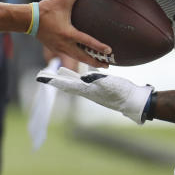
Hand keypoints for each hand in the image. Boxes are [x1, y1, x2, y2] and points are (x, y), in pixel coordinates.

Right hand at [36, 0, 112, 67]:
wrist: (28, 19)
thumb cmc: (45, 10)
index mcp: (68, 34)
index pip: (87, 42)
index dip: (99, 47)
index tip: (110, 52)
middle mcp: (64, 44)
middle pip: (83, 57)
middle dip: (95, 62)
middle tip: (107, 66)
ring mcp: (59, 48)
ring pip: (76, 58)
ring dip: (87, 61)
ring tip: (97, 63)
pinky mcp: (54, 48)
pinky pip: (69, 55)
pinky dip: (78, 57)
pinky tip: (81, 54)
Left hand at [36, 67, 153, 123]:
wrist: (133, 101)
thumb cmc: (122, 93)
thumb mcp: (109, 84)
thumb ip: (96, 80)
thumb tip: (84, 77)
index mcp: (86, 90)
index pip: (65, 84)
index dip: (53, 80)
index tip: (40, 77)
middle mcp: (87, 91)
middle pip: (67, 84)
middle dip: (55, 79)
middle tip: (43, 75)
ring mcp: (93, 91)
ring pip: (74, 83)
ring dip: (65, 78)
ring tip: (57, 72)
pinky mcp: (99, 89)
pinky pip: (84, 82)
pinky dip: (77, 78)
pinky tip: (79, 75)